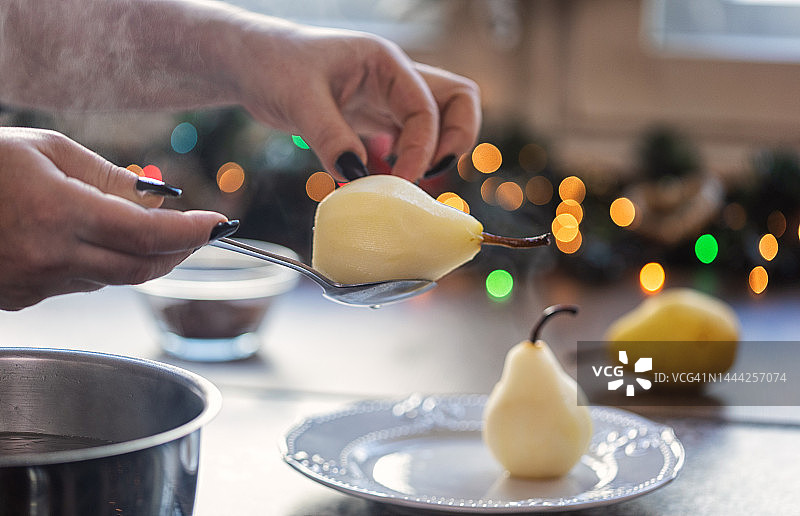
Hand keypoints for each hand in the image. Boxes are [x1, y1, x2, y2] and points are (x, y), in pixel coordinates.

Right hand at [0, 127, 227, 309]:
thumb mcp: (46, 150)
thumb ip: (108, 178)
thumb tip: (156, 198)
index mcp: (58, 213)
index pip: (148, 234)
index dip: (192, 232)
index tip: (218, 223)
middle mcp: (50, 257)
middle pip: (142, 268)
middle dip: (180, 251)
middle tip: (199, 232)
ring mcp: (35, 284)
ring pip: (113, 279)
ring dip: (141, 257)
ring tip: (144, 227)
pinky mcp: (23, 299)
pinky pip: (81, 285)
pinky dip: (102, 265)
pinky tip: (92, 241)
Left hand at [233, 22, 480, 181]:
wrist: (250, 64)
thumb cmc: (273, 65)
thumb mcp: (299, 100)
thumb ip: (330, 136)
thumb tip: (358, 175)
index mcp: (386, 62)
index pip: (428, 107)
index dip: (423, 148)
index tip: (401, 181)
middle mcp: (396, 78)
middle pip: (458, 102)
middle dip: (456, 140)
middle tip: (428, 175)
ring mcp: (388, 99)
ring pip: (440, 121)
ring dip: (437, 152)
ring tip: (410, 183)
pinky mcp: (375, 120)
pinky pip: (411, 140)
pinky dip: (410, 162)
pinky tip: (388, 182)